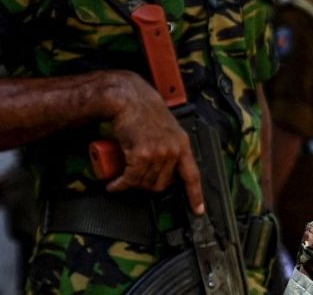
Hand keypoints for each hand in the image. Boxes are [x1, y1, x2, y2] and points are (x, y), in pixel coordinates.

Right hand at [103, 71, 204, 213]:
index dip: (196, 195)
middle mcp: (174, 151)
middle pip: (162, 184)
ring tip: (124, 177)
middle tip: (136, 178)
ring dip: (132, 184)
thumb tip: (167, 169)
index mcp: (183, 145)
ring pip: (144, 182)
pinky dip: (119, 184)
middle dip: (148, 185)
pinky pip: (130, 179)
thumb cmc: (146, 113)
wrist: (131, 100)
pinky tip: (114, 184)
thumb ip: (171, 146)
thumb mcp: (168, 130)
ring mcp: (159, 153)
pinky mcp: (141, 155)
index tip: (198, 210)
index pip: (193, 175)